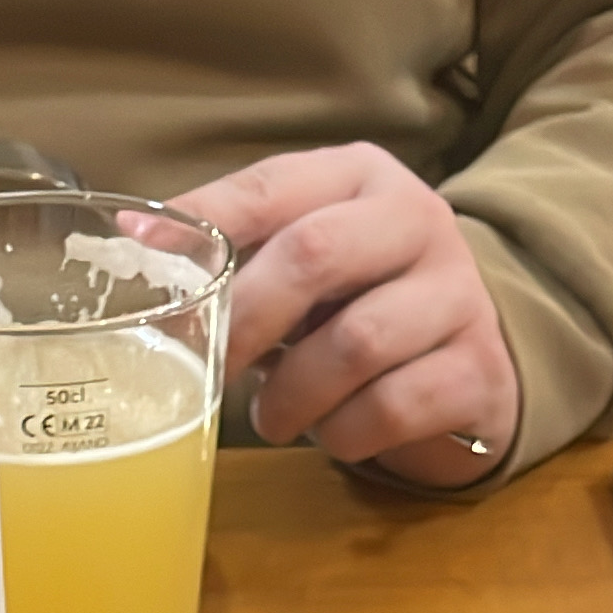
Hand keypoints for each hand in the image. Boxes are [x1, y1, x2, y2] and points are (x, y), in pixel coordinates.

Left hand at [170, 144, 519, 488]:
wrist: (472, 362)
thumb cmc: (362, 307)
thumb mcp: (308, 267)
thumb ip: (241, 252)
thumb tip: (135, 243)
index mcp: (362, 178)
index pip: (273, 187)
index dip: (205, 221)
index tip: (142, 255)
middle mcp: (417, 220)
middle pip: (313, 255)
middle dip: (244, 321)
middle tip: (208, 370)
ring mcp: (458, 294)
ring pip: (354, 343)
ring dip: (291, 395)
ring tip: (271, 418)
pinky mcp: (477, 370)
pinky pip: (390, 409)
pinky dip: (342, 433)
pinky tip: (332, 433)